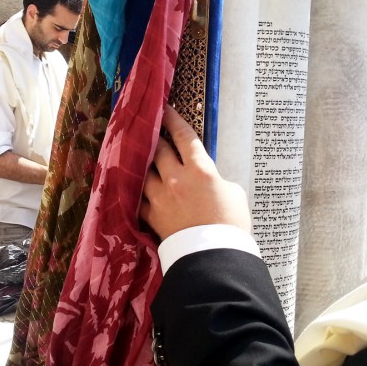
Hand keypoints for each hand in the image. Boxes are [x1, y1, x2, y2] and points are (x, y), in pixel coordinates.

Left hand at [141, 105, 251, 239]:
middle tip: (148, 127)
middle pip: (157, 148)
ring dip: (141, 161)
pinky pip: (137, 197)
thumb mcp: (234, 193)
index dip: (173, 119)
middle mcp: (176, 177)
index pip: (183, 135)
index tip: (164, 108)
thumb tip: (208, 180)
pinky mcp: (151, 215)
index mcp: (200, 168)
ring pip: (142, 170)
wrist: (214, 257)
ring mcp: (160, 196)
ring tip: (137, 155)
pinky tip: (132, 186)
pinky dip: (135, 190)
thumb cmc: (232, 224)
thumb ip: (217, 180)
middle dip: (153, 135)